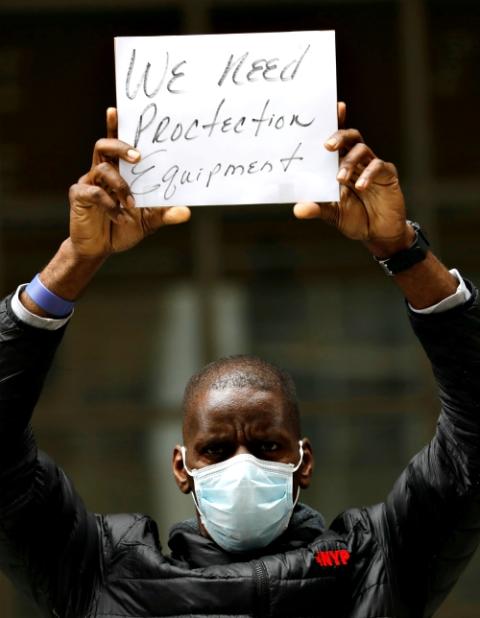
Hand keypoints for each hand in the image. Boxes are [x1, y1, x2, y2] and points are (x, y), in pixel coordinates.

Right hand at [68, 108, 190, 258]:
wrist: (100, 249)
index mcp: (118, 171)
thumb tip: (187, 212)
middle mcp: (102, 172)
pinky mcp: (80, 197)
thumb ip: (165, 213)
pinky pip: (94, 194)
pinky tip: (120, 217)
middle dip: (121, 146)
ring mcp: (89, 183)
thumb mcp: (149, 221)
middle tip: (138, 156)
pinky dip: (110, 205)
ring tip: (131, 203)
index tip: (116, 109)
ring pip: (102, 169)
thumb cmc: (123, 228)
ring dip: (121, 185)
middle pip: (104, 146)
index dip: (115, 125)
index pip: (117, 143)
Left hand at [294, 103, 413, 256]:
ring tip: (339, 179)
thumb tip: (297, 209)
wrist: (378, 234)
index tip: (330, 108)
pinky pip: (378, 166)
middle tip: (327, 146)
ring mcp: (372, 166)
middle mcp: (356, 161)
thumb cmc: (355, 219)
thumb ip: (317, 209)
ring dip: (349, 162)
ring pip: (362, 149)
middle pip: (350, 137)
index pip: (336, 141)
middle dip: (339, 136)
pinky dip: (367, 175)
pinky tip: (360, 186)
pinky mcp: (387, 175)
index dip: (334, 122)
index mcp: (341, 165)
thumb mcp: (332, 215)